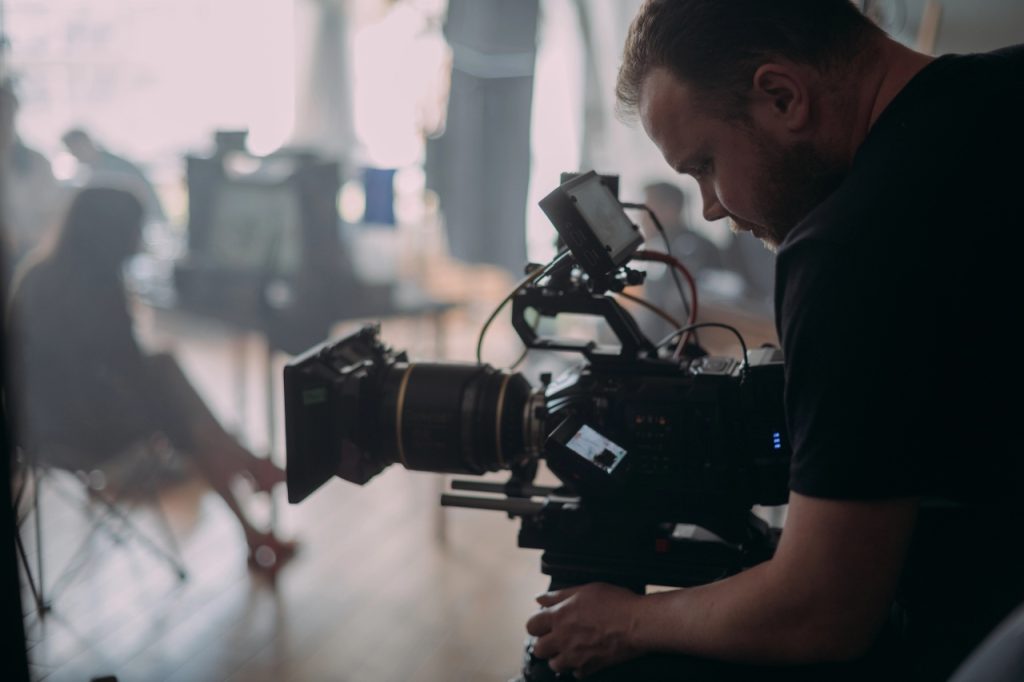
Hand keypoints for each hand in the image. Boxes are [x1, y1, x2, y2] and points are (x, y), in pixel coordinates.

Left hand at [525, 583, 643, 677]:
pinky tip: (586, 657)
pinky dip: (579, 667)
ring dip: (559, 657)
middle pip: (538, 649)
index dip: (537, 623)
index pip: (531, 625)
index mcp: (559, 617)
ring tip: (570, 649)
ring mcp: (575, 656)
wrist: (637, 623)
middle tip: (556, 637)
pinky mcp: (590, 668)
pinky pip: (576, 673)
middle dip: (545, 643)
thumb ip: (559, 595)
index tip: (545, 622)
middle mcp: (562, 639)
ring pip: (554, 665)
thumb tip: (539, 599)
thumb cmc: (614, 602)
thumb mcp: (585, 590)